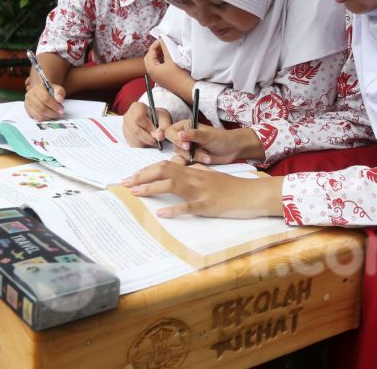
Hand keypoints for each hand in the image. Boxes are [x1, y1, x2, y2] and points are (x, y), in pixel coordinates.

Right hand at [25, 83, 65, 119]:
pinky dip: (45, 119)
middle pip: (41, 107)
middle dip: (52, 113)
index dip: (54, 106)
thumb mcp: (57, 88)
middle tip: (59, 114)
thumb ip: (59, 92)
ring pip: (38, 114)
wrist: (42, 92)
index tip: (61, 110)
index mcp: (37, 88)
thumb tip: (60, 100)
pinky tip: (50, 116)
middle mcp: (30, 95)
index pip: (45, 98)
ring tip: (56, 115)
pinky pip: (36, 117)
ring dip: (49, 117)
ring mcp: (27, 103)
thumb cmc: (50, 91)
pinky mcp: (28, 110)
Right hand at [122, 102, 172, 146]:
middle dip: (148, 138)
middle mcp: (128, 117)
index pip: (138, 118)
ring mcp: (125, 128)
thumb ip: (164, 127)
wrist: (154, 120)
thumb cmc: (158, 117)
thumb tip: (159, 136)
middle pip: (135, 131)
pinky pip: (133, 145)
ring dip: (146, 143)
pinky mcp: (126, 137)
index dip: (148, 127)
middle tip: (157, 140)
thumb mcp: (164, 119)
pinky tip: (148, 141)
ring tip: (153, 139)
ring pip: (134, 139)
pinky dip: (143, 145)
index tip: (156, 132)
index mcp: (136, 107)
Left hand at [122, 159, 283, 218]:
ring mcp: (200, 191)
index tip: (132, 177)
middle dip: (141, 176)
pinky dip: (173, 209)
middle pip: (163, 170)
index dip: (146, 170)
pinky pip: (187, 206)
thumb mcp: (210, 176)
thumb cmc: (232, 187)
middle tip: (124, 184)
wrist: (252, 194)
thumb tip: (177, 168)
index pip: (165, 165)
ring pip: (171, 184)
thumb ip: (194, 171)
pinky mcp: (207, 205)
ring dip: (150, 188)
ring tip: (135, 193)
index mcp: (194, 170)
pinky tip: (161, 213)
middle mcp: (194, 177)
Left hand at [144, 40, 194, 96]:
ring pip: (153, 63)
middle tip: (162, 44)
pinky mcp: (162, 79)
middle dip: (154, 50)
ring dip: (157, 55)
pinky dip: (160, 61)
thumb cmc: (179, 75)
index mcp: (151, 68)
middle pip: (149, 58)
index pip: (150, 52)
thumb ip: (165, 47)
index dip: (156, 44)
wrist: (187, 89)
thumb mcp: (172, 59)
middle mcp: (151, 73)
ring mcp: (156, 77)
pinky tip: (168, 58)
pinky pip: (157, 67)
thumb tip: (162, 39)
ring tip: (165, 50)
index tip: (163, 39)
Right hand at [164, 120, 264, 163]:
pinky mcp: (191, 159)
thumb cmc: (221, 138)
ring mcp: (187, 149)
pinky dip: (196, 163)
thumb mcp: (208, 135)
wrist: (232, 149)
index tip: (186, 146)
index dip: (175, 139)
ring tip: (207, 156)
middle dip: (188, 151)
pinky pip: (186, 163)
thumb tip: (180, 135)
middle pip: (174, 146)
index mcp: (185, 126)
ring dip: (195, 157)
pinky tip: (206, 159)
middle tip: (199, 151)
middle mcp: (184, 137)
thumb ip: (193, 135)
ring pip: (180, 156)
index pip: (170, 132)